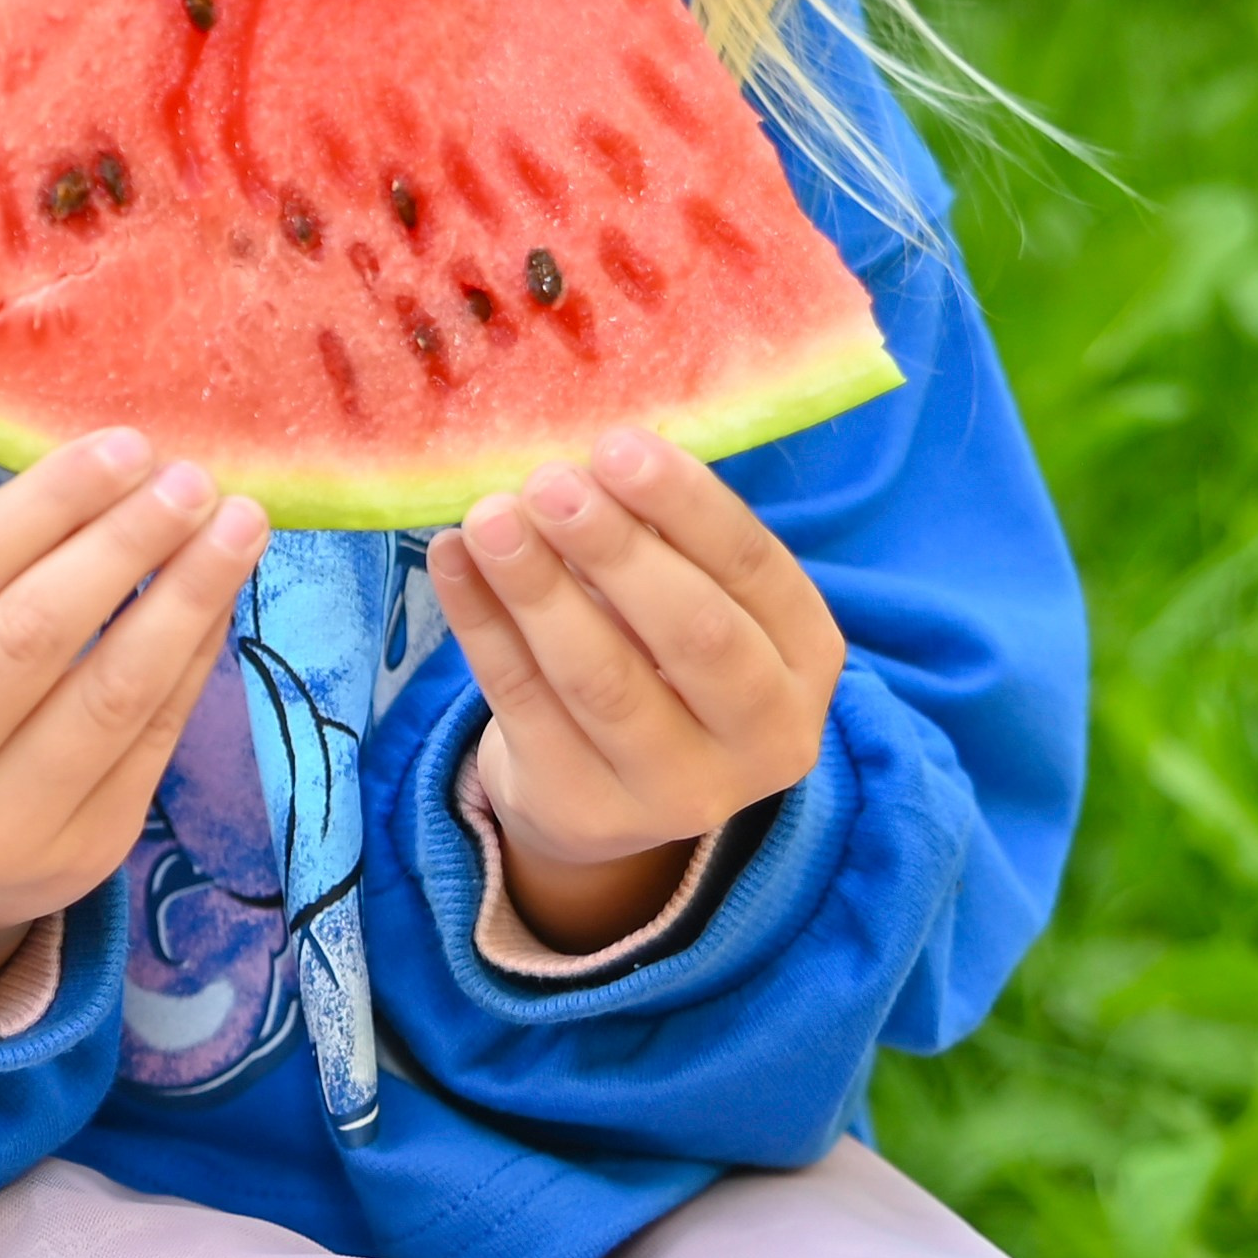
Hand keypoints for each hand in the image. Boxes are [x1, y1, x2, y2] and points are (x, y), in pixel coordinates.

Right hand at [0, 430, 267, 1009]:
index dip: (52, 499)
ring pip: (111, 692)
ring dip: (187, 595)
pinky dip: (195, 656)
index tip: (128, 446)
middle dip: (126, 542)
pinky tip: (220, 597)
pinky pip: (154, 739)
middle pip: (35, 630)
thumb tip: (125, 473)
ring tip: (238, 526)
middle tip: (193, 480)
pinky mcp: (80, 855)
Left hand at [427, 428, 842, 954]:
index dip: (685, 504)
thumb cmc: (658, 648)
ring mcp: (680, 790)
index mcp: (806, 657)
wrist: (609, 784)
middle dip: (615, 550)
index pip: (755, 569)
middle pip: (692, 633)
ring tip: (488, 517)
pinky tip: (452, 561)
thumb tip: (587, 457)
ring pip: (600, 678)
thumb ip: (659, 533)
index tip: (616, 445)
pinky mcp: (589, 813)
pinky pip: (525, 707)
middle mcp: (766, 735)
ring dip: (537, 586)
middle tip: (549, 482)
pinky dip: (481, 626)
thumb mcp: (689, 591)